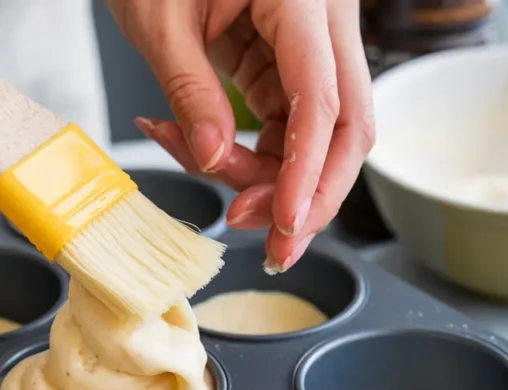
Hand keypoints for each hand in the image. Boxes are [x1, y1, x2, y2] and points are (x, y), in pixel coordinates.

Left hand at [107, 0, 373, 271]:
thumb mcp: (159, 21)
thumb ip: (190, 93)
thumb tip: (213, 161)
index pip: (322, 101)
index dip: (309, 171)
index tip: (287, 224)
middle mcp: (323, 21)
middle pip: (348, 125)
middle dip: (314, 193)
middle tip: (277, 248)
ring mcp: (312, 42)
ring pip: (319, 133)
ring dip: (275, 179)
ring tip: (215, 191)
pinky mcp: (289, 59)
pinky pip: (288, 122)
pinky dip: (255, 154)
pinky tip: (210, 157)